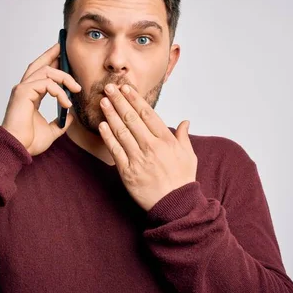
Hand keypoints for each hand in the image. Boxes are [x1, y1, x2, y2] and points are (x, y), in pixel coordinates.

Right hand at [2, 43, 81, 155]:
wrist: (19, 149)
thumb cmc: (29, 141)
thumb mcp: (52, 130)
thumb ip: (61, 122)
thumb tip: (71, 116)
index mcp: (30, 95)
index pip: (41, 73)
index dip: (51, 61)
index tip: (63, 56)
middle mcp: (25, 89)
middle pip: (40, 64)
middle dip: (53, 54)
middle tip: (65, 49)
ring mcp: (23, 89)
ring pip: (47, 71)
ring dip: (65, 77)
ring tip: (76, 89)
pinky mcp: (23, 92)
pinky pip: (46, 83)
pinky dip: (59, 91)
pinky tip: (66, 103)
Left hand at [98, 83, 197, 211]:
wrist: (175, 205)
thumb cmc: (182, 180)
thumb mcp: (189, 156)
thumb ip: (183, 136)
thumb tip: (185, 121)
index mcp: (166, 140)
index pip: (148, 113)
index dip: (135, 99)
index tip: (126, 88)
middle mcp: (151, 146)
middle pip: (132, 118)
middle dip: (119, 100)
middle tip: (109, 87)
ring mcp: (138, 158)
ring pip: (122, 131)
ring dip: (111, 114)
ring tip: (103, 101)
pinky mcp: (128, 172)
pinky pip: (115, 151)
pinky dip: (108, 137)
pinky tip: (102, 125)